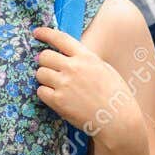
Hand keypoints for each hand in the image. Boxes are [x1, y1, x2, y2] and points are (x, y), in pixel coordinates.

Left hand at [32, 26, 143, 148]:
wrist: (118, 121)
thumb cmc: (116, 96)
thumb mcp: (105, 69)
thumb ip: (86, 60)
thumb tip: (69, 55)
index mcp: (86, 57)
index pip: (60, 38)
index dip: (45, 33)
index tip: (36, 33)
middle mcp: (73, 68)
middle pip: (44, 56)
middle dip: (44, 62)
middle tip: (50, 69)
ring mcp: (64, 84)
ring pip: (40, 73)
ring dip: (44, 78)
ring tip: (56, 86)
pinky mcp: (58, 101)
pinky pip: (41, 91)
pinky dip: (45, 93)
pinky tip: (56, 97)